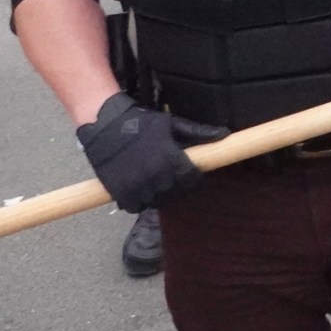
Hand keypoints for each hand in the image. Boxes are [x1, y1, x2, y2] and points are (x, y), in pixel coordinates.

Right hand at [76, 93, 225, 211]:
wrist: (105, 125)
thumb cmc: (142, 123)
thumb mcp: (172, 124)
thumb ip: (198, 133)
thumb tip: (225, 134)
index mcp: (171, 159)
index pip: (191, 179)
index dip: (194, 177)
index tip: (190, 172)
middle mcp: (156, 177)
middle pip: (176, 192)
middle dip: (178, 185)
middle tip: (172, 175)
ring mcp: (137, 187)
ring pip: (156, 201)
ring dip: (159, 194)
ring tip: (156, 180)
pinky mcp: (120, 193)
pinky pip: (136, 207)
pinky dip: (140, 201)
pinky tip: (141, 188)